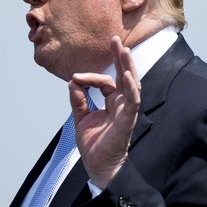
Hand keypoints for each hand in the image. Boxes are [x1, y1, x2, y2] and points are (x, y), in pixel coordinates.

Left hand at [68, 36, 140, 189]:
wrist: (98, 166)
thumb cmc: (94, 144)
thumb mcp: (81, 117)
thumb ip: (78, 99)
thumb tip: (73, 81)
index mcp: (112, 102)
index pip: (105, 81)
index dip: (90, 77)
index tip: (75, 78)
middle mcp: (121, 103)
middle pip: (123, 75)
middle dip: (120, 57)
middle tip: (115, 39)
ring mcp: (126, 110)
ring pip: (130, 84)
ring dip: (127, 66)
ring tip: (124, 49)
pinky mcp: (127, 120)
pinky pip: (132, 101)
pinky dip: (131, 88)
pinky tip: (127, 75)